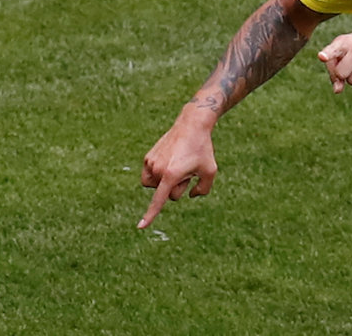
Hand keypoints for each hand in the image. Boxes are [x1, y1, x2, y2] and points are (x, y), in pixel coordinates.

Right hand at [138, 107, 217, 228]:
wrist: (191, 125)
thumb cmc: (203, 149)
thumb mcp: (210, 171)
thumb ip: (203, 190)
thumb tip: (190, 196)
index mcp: (172, 174)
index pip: (160, 200)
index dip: (150, 215)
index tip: (140, 227)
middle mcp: (158, 169)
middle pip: (167, 194)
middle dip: (178, 187)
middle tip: (187, 170)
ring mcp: (151, 163)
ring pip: (155, 186)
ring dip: (165, 182)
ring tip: (177, 167)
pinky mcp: (148, 157)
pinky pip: (150, 175)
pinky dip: (159, 174)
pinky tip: (170, 163)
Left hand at [318, 27, 351, 92]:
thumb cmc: (351, 48)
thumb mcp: (338, 52)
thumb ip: (333, 71)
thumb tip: (337, 90)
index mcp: (343, 42)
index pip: (333, 50)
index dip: (327, 54)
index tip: (322, 57)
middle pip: (341, 74)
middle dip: (342, 74)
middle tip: (349, 64)